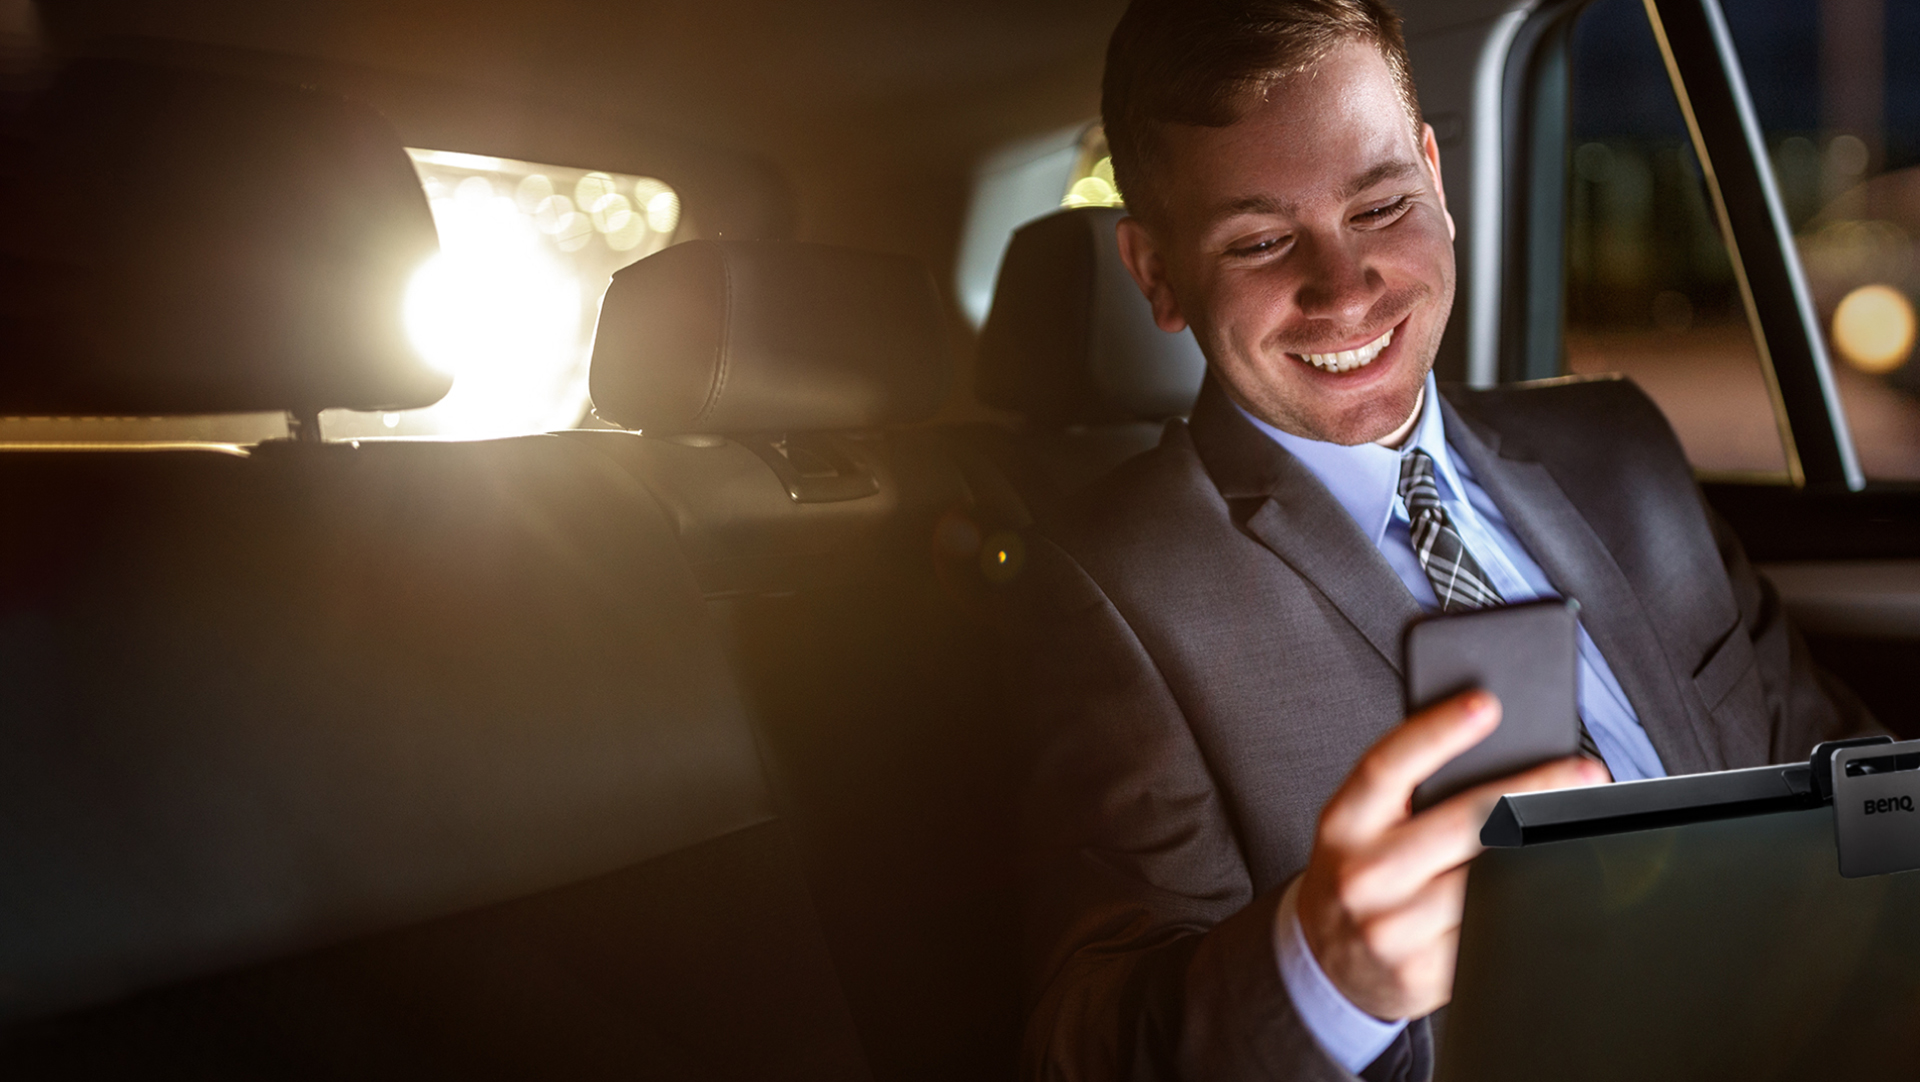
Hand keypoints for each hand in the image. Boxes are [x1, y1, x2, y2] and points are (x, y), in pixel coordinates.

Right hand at [1291, 690, 1605, 1019]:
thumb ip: (1406, 795)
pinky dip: (1531, 905)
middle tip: (1583, 774)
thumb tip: (1494, 757)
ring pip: (1489, 880)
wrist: (1326, 960)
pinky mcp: (1427, 972)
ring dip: (1545, 852)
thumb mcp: (1357, 827)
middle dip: (1532, 792)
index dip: (1436, 732)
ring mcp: (1395, 928)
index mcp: (1343, 826)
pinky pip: (1494, 930)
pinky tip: (1559, 885)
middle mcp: (1363, 875)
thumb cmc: (1354, 876)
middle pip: (1461, 822)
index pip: (1388, 767)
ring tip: (1583, 826)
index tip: (1485, 705)